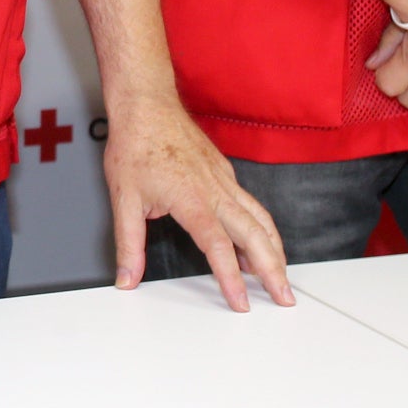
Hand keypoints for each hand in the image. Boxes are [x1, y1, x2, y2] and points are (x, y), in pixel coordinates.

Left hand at [104, 95, 292, 312]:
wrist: (146, 104)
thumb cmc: (135, 145)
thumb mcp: (123, 198)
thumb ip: (129, 243)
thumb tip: (127, 278)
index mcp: (191, 199)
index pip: (218, 247)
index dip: (231, 278)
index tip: (241, 303)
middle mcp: (215, 190)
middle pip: (254, 235)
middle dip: (273, 270)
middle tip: (284, 298)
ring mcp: (224, 180)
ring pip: (260, 218)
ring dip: (274, 249)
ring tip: (280, 276)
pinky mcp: (226, 172)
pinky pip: (252, 204)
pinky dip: (262, 228)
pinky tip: (259, 242)